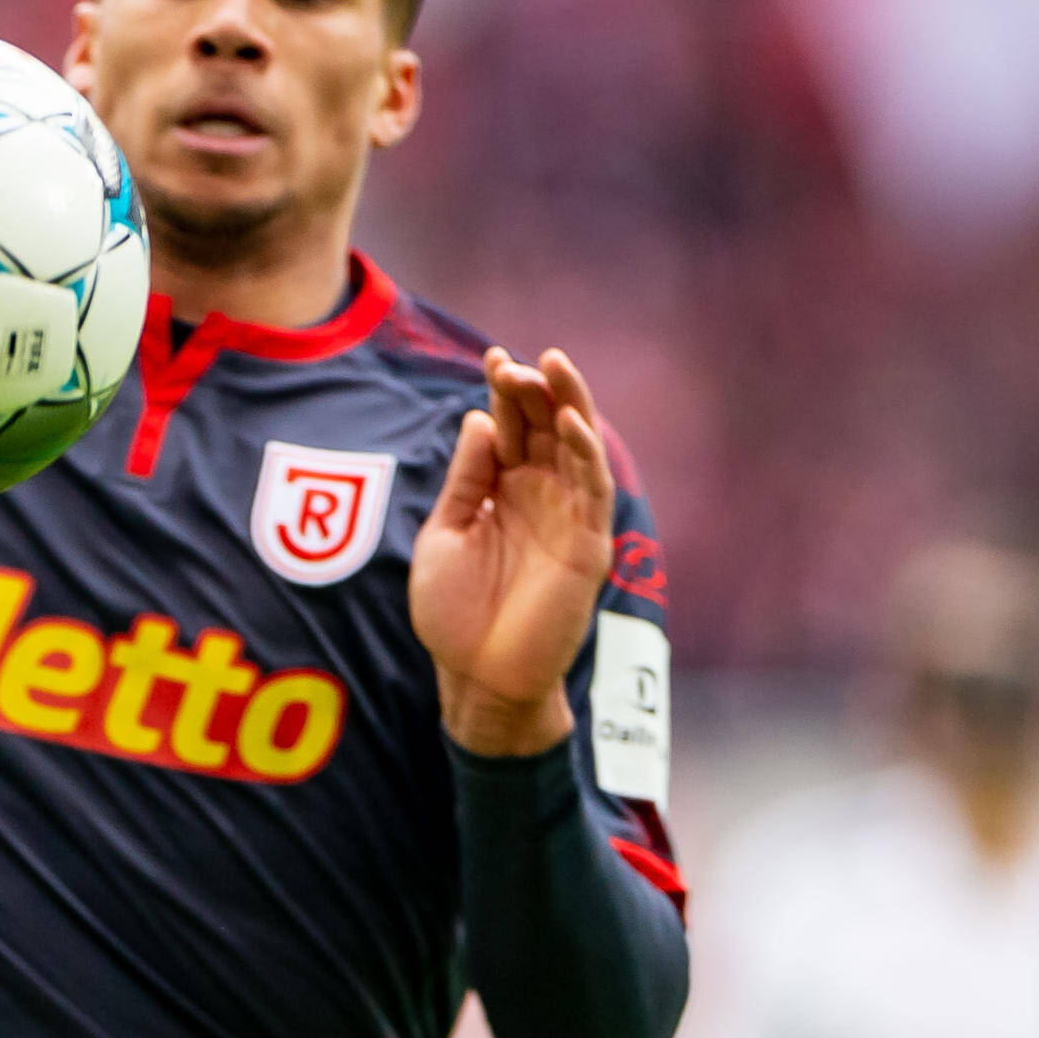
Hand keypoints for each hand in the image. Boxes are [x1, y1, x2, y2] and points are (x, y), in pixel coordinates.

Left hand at [413, 345, 615, 756]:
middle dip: (535, 391)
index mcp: (504, 491)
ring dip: (569, 406)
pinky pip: (593, 490)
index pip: (511, 428)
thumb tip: (478, 418)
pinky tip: (570, 423)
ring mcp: (568, 518)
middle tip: (517, 362)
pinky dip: (586, 453)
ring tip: (553, 366)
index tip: (493, 358)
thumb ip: (466, 480)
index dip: (506, 393)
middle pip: (546, 428)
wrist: (477, 679)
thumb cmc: (455, 615)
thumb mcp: (445, 534)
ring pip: (578, 448)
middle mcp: (541, 497)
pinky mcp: (588, 545)